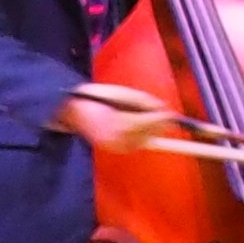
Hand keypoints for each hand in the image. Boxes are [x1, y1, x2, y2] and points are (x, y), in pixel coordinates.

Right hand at [58, 81, 181, 149]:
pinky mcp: (113, 149)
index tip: (169, 113)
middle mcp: (113, 137)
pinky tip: (149, 131)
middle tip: (171, 118)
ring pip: (141, 142)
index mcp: (113, 121)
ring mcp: (113, 146)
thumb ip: (140, 100)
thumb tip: (160, 107)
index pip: (141, 122)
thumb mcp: (119, 92)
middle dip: (159, 127)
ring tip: (163, 123)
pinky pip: (134, 145)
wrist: (72, 112)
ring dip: (153, 133)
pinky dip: (143, 138)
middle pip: (144, 135)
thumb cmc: (95, 97)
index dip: (157, 119)